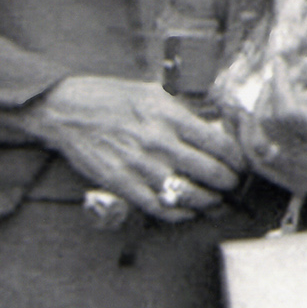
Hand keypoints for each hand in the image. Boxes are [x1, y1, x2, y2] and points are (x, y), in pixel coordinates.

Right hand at [36, 73, 245, 222]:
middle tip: (231, 185)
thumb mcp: (153, 93)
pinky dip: (179, 214)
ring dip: (209, 203)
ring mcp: (140, 166)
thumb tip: (216, 126)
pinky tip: (186, 211)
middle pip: (210, 173)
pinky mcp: (122, 184)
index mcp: (169, 115)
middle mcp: (158, 142)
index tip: (240, 164)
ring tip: (216, 202)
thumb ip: (184, 110)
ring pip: (189, 195)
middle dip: (228, 184)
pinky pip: (159, 207)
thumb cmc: (110, 98)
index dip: (237, 160)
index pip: (219, 144)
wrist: (66, 111)